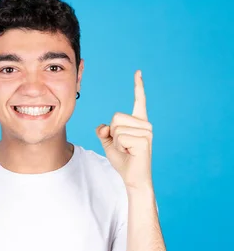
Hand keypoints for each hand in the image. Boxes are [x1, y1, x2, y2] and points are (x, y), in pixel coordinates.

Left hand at [96, 70, 152, 190]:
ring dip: (116, 142)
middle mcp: (145, 124)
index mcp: (138, 122)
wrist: (133, 178)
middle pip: (116, 117)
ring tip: (127, 150)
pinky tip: (130, 153)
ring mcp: (147, 132)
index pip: (139, 100)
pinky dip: (119, 147)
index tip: (138, 72)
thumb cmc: (123, 160)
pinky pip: (120, 137)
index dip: (138, 86)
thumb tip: (104, 127)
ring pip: (117, 127)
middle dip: (113, 133)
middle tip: (124, 146)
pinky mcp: (144, 140)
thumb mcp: (109, 142)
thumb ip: (104, 131)